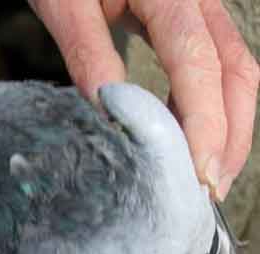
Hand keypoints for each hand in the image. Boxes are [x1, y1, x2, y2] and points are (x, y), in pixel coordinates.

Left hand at [28, 0, 259, 200]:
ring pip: (233, 68)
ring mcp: (197, 5)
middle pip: (237, 70)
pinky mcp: (187, 17)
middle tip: (210, 186)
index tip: (200, 173)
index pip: (200, 64)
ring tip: (204, 169)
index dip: (206, 123)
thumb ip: (88, 52)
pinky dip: (204, 104)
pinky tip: (184, 132)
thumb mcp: (65, 4)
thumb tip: (107, 111)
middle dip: (231, 133)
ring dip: (226, 123)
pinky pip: (211, 64)